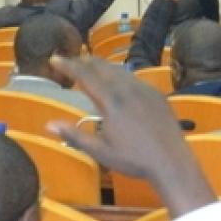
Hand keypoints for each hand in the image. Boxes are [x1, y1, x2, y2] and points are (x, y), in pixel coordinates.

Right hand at [49, 58, 215, 216]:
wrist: (171, 161)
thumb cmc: (133, 159)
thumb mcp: (100, 151)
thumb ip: (75, 135)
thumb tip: (49, 124)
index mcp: (112, 102)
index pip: (85, 76)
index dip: (68, 66)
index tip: (54, 59)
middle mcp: (128, 90)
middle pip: (103, 68)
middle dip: (85, 62)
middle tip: (71, 60)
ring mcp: (145, 90)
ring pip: (120, 70)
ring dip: (103, 66)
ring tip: (91, 66)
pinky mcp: (157, 95)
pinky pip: (134, 78)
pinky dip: (120, 74)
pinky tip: (119, 81)